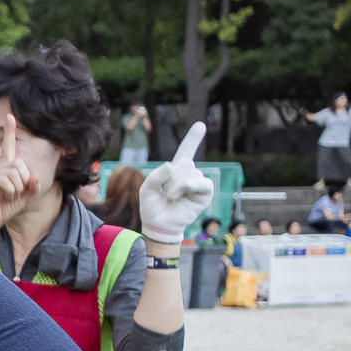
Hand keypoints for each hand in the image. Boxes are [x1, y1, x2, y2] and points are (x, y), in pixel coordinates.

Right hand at [0, 111, 37, 229]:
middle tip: (17, 192)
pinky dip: (11, 192)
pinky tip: (4, 197)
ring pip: (14, 173)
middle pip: (19, 164)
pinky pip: (6, 182)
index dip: (9, 131)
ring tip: (10, 196)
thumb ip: (33, 185)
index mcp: (7, 167)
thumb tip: (34, 176)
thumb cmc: (8, 205)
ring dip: (17, 188)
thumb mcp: (27, 195)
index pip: (9, 146)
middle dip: (24, 180)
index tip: (10, 116)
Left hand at [139, 122, 213, 243]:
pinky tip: (182, 190)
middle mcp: (188, 174)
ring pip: (190, 172)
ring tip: (170, 198)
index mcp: (174, 171)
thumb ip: (155, 176)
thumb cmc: (152, 206)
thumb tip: (172, 165)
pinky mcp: (204, 193)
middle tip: (165, 192)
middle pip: (184, 162)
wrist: (159, 225)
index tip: (200, 125)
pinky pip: (202, 182)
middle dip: (170, 177)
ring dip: (176, 186)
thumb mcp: (146, 189)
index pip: (185, 151)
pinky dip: (190, 185)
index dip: (193, 139)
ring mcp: (197, 183)